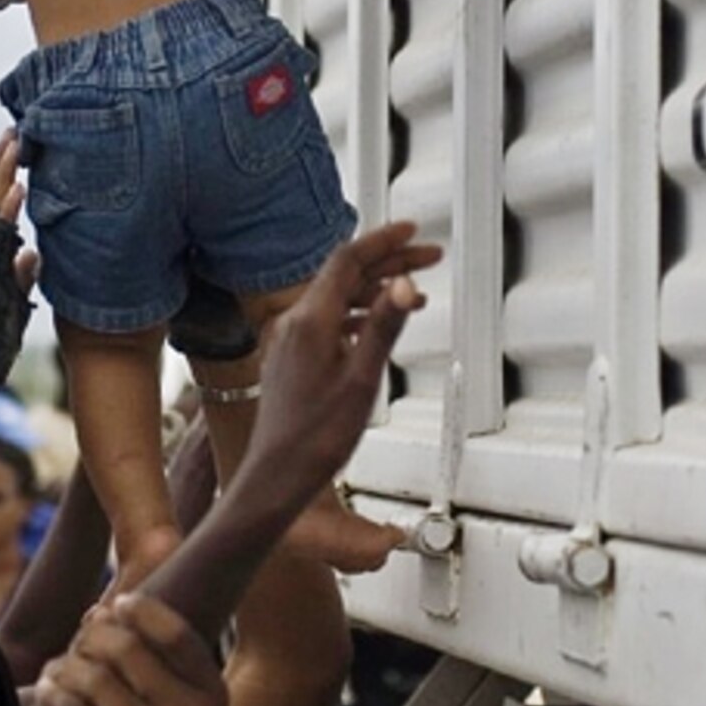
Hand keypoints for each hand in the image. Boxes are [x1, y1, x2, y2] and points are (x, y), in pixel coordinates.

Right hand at [0, 132, 37, 390]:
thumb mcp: (9, 301)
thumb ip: (19, 275)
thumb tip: (33, 253)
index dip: (2, 177)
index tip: (16, 147)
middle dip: (1, 163)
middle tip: (15, 127)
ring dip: (2, 176)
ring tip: (16, 144)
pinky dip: (6, 212)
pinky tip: (19, 190)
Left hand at [248, 222, 439, 504]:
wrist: (277, 474)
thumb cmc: (315, 438)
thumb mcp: (361, 381)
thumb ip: (384, 328)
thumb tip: (403, 283)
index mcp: (310, 322)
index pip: (348, 261)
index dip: (382, 241)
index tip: (411, 231)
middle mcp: (295, 324)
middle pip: (345, 276)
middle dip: (388, 261)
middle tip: (428, 255)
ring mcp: (291, 340)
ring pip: (339, 298)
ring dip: (377, 288)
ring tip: (415, 288)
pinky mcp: (293, 358)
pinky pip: (331, 320)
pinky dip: (360, 313)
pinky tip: (380, 322)